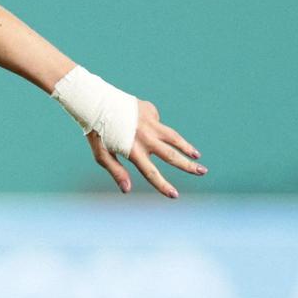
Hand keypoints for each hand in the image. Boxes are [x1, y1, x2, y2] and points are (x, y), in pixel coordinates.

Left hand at [86, 99, 205, 198]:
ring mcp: (150, 123)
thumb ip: (116, 171)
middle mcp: (144, 137)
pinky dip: (156, 128)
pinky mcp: (151, 111)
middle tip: (202, 172)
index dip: (163, 185)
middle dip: (188, 166)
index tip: (175, 195)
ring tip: (197, 155)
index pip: (151, 172)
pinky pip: (158, 123)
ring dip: (187, 147)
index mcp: (132, 150)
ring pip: (174, 138)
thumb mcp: (101, 154)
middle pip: (171, 156)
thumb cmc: (96, 132)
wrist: (95, 102)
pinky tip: (147, 128)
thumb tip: (127, 190)